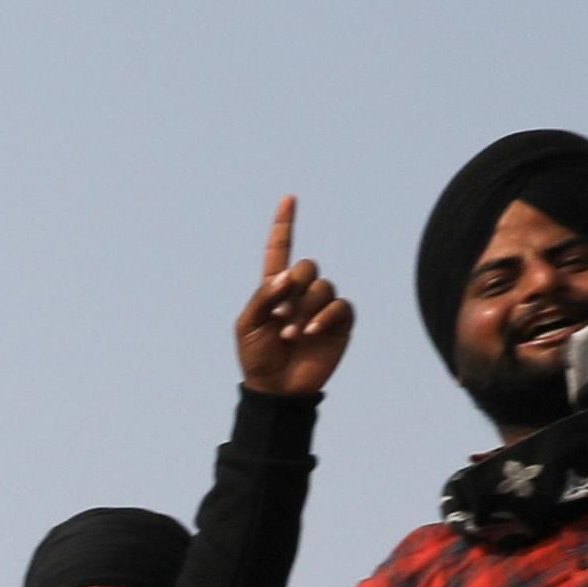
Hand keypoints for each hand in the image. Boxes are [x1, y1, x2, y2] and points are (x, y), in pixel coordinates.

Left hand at [231, 197, 353, 399]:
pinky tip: (312, 332)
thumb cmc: (256, 357)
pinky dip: (325, 316)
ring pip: (323, 287)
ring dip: (305, 309)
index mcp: (274, 289)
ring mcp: (322, 306)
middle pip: (307, 266)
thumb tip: (287, 276)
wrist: (276, 388)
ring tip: (292, 334)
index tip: (288, 198)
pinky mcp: (340, 322)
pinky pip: (340, 306)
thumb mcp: (247, 325)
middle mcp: (300, 293)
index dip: (284, 225)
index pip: (280, 250)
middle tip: (280, 315)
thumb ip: (262, 296)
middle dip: (295, 286)